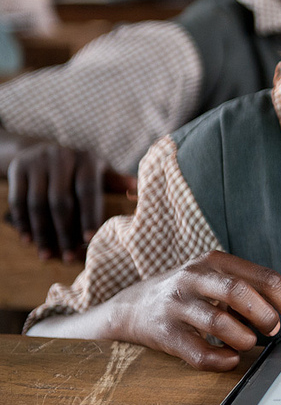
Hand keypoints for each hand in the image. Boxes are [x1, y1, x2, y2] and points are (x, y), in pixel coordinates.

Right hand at [7, 142, 136, 261]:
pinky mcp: (18, 168)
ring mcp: (37, 162)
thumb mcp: (99, 169)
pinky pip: (18, 200)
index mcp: (87, 159)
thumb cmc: (79, 167)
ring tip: (48, 255)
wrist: (41, 148)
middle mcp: (61, 157)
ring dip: (42, 233)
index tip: (90, 239)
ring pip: (37, 203)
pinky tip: (29, 241)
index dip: (89, 216)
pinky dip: (23, 223)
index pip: (88, 190)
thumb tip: (138, 190)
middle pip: (60, 201)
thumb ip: (116, 182)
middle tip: (69, 256)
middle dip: (64, 232)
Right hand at [110, 250, 280, 371]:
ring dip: (243, 338)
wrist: (132, 306)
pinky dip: (220, 360)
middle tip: (273, 330)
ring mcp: (176, 304)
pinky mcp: (163, 332)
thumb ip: (246, 291)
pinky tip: (229, 359)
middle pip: (240, 292)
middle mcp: (195, 278)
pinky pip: (198, 352)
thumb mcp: (215, 280)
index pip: (264, 278)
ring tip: (248, 343)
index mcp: (216, 262)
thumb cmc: (187, 294)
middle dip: (265, 315)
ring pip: (218, 322)